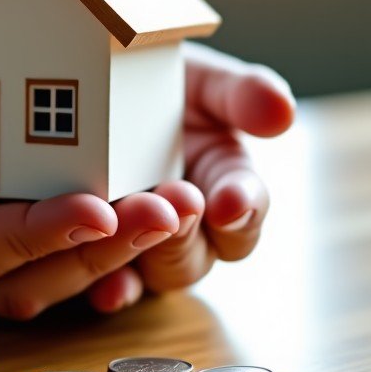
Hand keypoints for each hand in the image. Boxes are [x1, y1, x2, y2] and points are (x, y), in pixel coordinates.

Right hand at [0, 55, 196, 316]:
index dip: (37, 231)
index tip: (104, 206)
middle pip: (17, 274)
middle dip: (100, 246)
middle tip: (176, 205)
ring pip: (34, 280)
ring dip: (110, 253)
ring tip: (177, 208)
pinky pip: (30, 264)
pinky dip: (88, 248)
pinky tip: (139, 216)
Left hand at [85, 43, 294, 312]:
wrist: (88, 85)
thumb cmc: (156, 86)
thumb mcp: (198, 82)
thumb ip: (240, 94)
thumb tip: (281, 111)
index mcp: (223, 189)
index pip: (244, 217)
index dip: (242, 210)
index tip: (229, 200)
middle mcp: (186, 232)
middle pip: (193, 259)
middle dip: (179, 233)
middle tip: (166, 201)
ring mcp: (139, 250)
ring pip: (149, 275)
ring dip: (136, 253)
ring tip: (116, 220)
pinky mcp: (92, 256)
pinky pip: (104, 286)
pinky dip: (109, 289)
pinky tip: (103, 287)